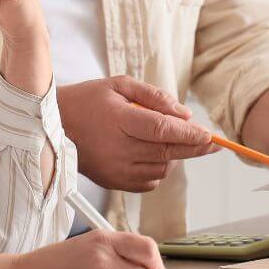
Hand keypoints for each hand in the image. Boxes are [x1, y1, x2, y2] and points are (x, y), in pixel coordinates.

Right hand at [57, 76, 216, 191]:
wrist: (54, 126)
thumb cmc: (87, 101)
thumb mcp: (119, 85)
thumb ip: (154, 97)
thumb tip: (185, 115)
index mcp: (119, 119)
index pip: (162, 130)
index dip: (189, 134)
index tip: (210, 136)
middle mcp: (118, 148)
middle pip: (167, 151)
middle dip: (195, 148)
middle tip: (213, 144)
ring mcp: (116, 169)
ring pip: (162, 169)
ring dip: (173, 156)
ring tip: (162, 139)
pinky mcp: (114, 183)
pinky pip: (149, 182)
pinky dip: (158, 170)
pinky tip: (150, 154)